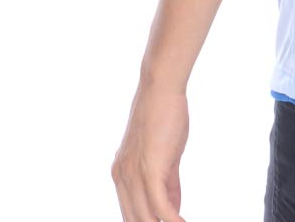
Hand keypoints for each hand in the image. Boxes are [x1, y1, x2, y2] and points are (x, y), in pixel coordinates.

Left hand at [111, 81, 188, 221]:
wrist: (161, 87)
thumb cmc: (165, 115)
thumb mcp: (165, 154)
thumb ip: (168, 182)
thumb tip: (173, 208)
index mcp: (121, 173)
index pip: (130, 213)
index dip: (146, 221)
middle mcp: (121, 178)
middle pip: (134, 219)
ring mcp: (133, 175)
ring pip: (145, 218)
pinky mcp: (149, 170)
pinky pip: (160, 206)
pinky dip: (172, 220)